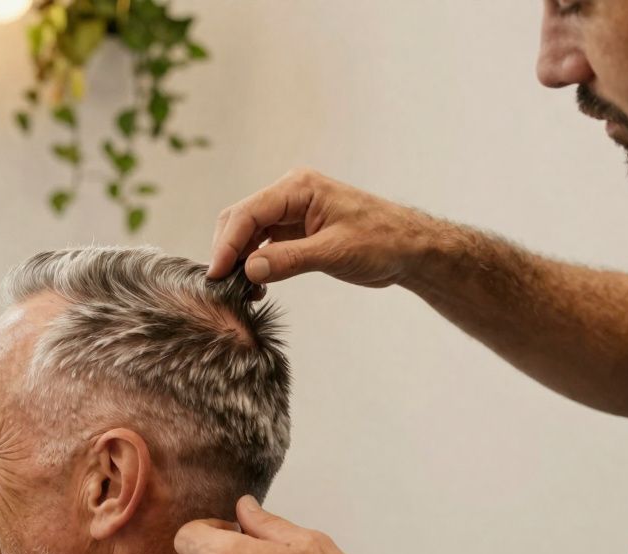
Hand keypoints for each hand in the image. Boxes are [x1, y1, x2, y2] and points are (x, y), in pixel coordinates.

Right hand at [209, 168, 446, 287]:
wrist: (411, 248)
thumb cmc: (382, 241)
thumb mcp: (335, 252)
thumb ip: (290, 259)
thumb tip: (249, 270)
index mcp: (298, 187)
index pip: (248, 212)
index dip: (227, 244)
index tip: (216, 274)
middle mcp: (290, 195)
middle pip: (240, 219)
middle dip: (227, 251)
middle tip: (221, 286)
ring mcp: (291, 213)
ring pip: (248, 233)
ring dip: (239, 260)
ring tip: (241, 291)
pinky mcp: (295, 232)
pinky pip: (262, 245)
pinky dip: (254, 264)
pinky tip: (257, 286)